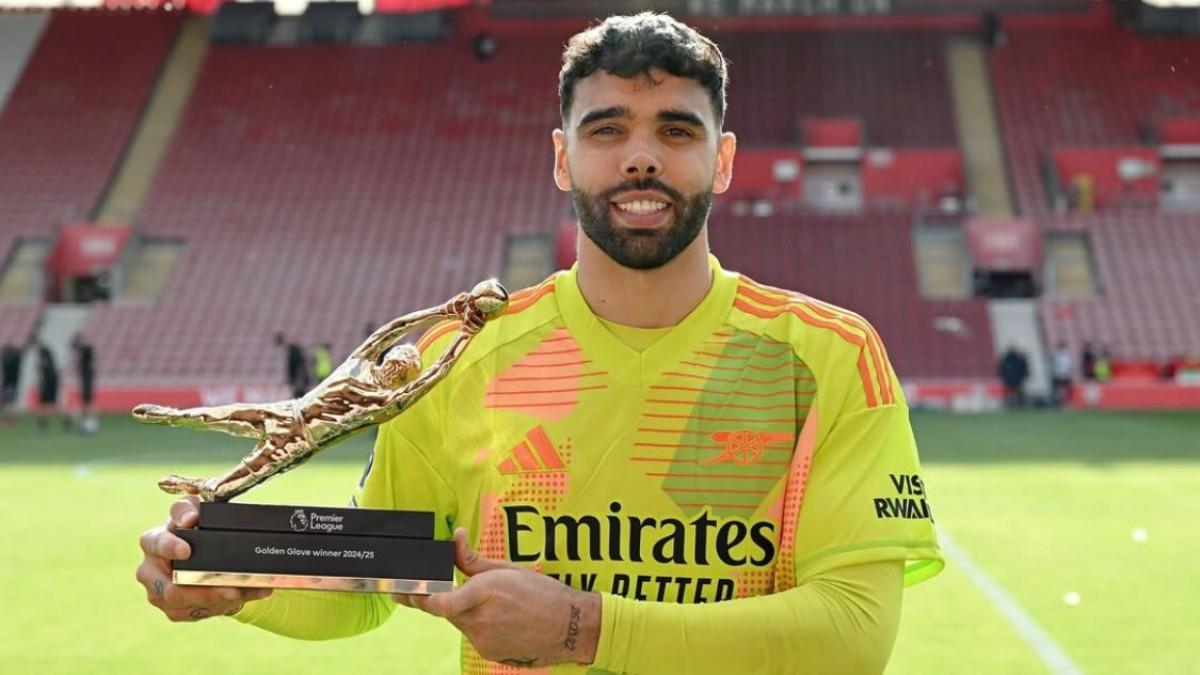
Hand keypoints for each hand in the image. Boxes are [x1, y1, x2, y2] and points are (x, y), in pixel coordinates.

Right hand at [135, 496, 272, 620]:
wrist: (198, 553)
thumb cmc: (193, 527)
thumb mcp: (191, 510)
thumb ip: (187, 508)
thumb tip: (190, 518)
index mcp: (152, 542)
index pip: (157, 544)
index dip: (170, 547)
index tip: (186, 550)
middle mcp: (150, 573)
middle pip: (172, 590)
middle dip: (204, 591)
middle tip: (232, 588)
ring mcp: (161, 596)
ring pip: (189, 605)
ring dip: (220, 601)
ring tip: (246, 592)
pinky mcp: (176, 611)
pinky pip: (201, 613)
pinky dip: (228, 605)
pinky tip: (247, 595)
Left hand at [395, 528, 599, 668]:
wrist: (569, 627)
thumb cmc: (542, 593)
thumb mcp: (506, 568)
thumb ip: (472, 558)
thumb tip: (455, 537)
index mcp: (483, 594)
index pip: (439, 602)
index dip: (416, 597)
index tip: (402, 590)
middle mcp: (479, 621)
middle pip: (445, 610)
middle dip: (444, 598)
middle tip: (448, 587)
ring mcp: (483, 641)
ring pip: (459, 622)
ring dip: (464, 611)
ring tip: (494, 603)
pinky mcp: (488, 653)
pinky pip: (473, 635)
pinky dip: (478, 625)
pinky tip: (500, 618)